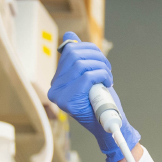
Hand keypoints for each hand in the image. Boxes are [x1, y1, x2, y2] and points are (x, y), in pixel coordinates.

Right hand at [48, 32, 139, 161]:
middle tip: (107, 67)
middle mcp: (53, 87)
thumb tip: (69, 36)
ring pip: (81, 64)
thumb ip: (78, 58)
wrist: (107, 126)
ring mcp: (58, 95)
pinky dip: (101, 75)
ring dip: (101, 66)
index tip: (100, 60)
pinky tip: (107, 82)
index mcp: (57, 80)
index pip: (69, 51)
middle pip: (74, 55)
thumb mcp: (89, 76)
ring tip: (108, 76)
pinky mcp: (67, 101)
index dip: (88, 49)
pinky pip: (86, 76)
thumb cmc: (100, 101)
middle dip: (96, 56)